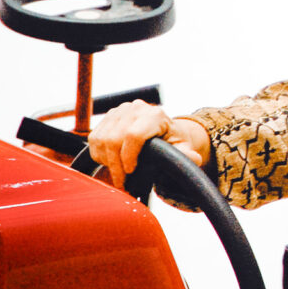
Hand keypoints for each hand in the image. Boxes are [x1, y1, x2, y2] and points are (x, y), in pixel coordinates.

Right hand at [88, 99, 210, 188]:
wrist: (162, 129)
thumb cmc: (172, 140)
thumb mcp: (182, 147)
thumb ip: (184, 154)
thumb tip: (194, 158)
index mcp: (155, 115)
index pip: (133, 135)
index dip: (129, 156)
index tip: (131, 171)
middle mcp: (135, 108)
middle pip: (113, 139)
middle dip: (116, 165)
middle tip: (122, 180)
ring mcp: (119, 110)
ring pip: (101, 139)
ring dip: (106, 161)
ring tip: (118, 172)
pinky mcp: (107, 116)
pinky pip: (94, 138)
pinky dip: (99, 154)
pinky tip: (111, 161)